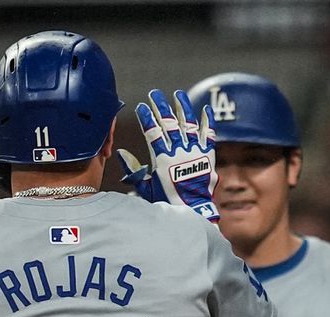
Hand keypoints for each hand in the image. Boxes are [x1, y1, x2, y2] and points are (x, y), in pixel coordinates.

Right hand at [117, 89, 218, 220]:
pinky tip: (204, 109)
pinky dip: (207, 121)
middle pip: (169, 123)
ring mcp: (194, 152)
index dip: (146, 118)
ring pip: (188, 124)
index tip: (141, 107)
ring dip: (182, 107)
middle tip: (155, 94)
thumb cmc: (168, 201)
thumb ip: (134, 170)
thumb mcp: (146, 187)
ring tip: (178, 94)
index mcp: (163, 158)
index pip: (152, 132)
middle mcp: (179, 151)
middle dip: (161, 106)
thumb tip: (121, 153)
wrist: (193, 210)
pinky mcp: (208, 156)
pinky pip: (209, 134)